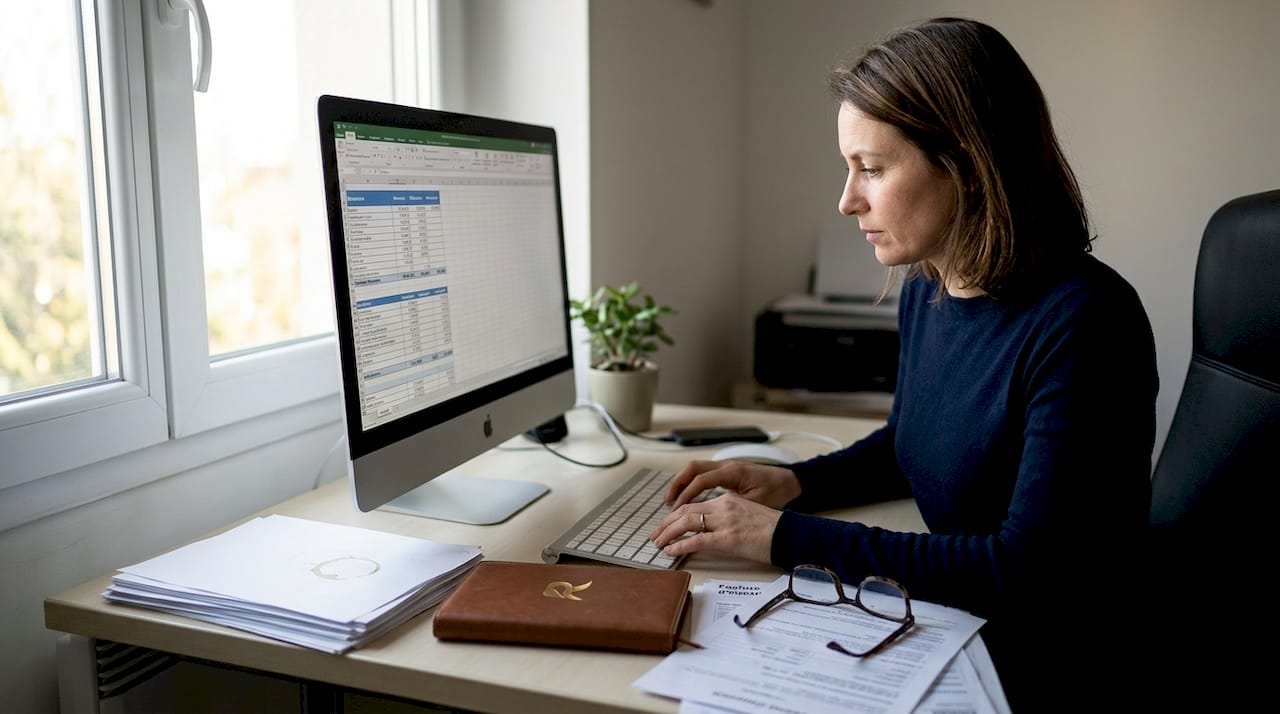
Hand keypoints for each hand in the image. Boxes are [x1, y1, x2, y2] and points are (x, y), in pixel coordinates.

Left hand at [647, 492, 781, 562]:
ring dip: (668, 533)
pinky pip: (697, 541)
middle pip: (685, 511)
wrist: (791, 534)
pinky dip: (680, 546)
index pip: (693, 505)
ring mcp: (725, 522)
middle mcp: (723, 507)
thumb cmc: (774, 530)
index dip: (675, 515)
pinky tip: (671, 551)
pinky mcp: (728, 538)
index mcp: (727, 500)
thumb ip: (728, 518)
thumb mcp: (747, 515)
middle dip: (666, 524)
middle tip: (654, 536)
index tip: (665, 525)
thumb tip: (711, 530)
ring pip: (686, 523)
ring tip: (657, 544)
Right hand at [664, 459, 801, 509]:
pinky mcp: (728, 472)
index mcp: (732, 472)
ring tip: (672, 502)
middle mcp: (726, 465)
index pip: (700, 480)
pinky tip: (688, 498)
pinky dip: (692, 484)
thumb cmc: (778, 493)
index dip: (685, 495)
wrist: (792, 482)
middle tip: (667, 504)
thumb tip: (711, 521)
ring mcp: (726, 466)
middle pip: (692, 469)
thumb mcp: (756, 503)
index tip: (675, 510)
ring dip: (682, 483)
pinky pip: (703, 473)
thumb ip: (733, 508)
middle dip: (677, 485)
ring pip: (696, 469)